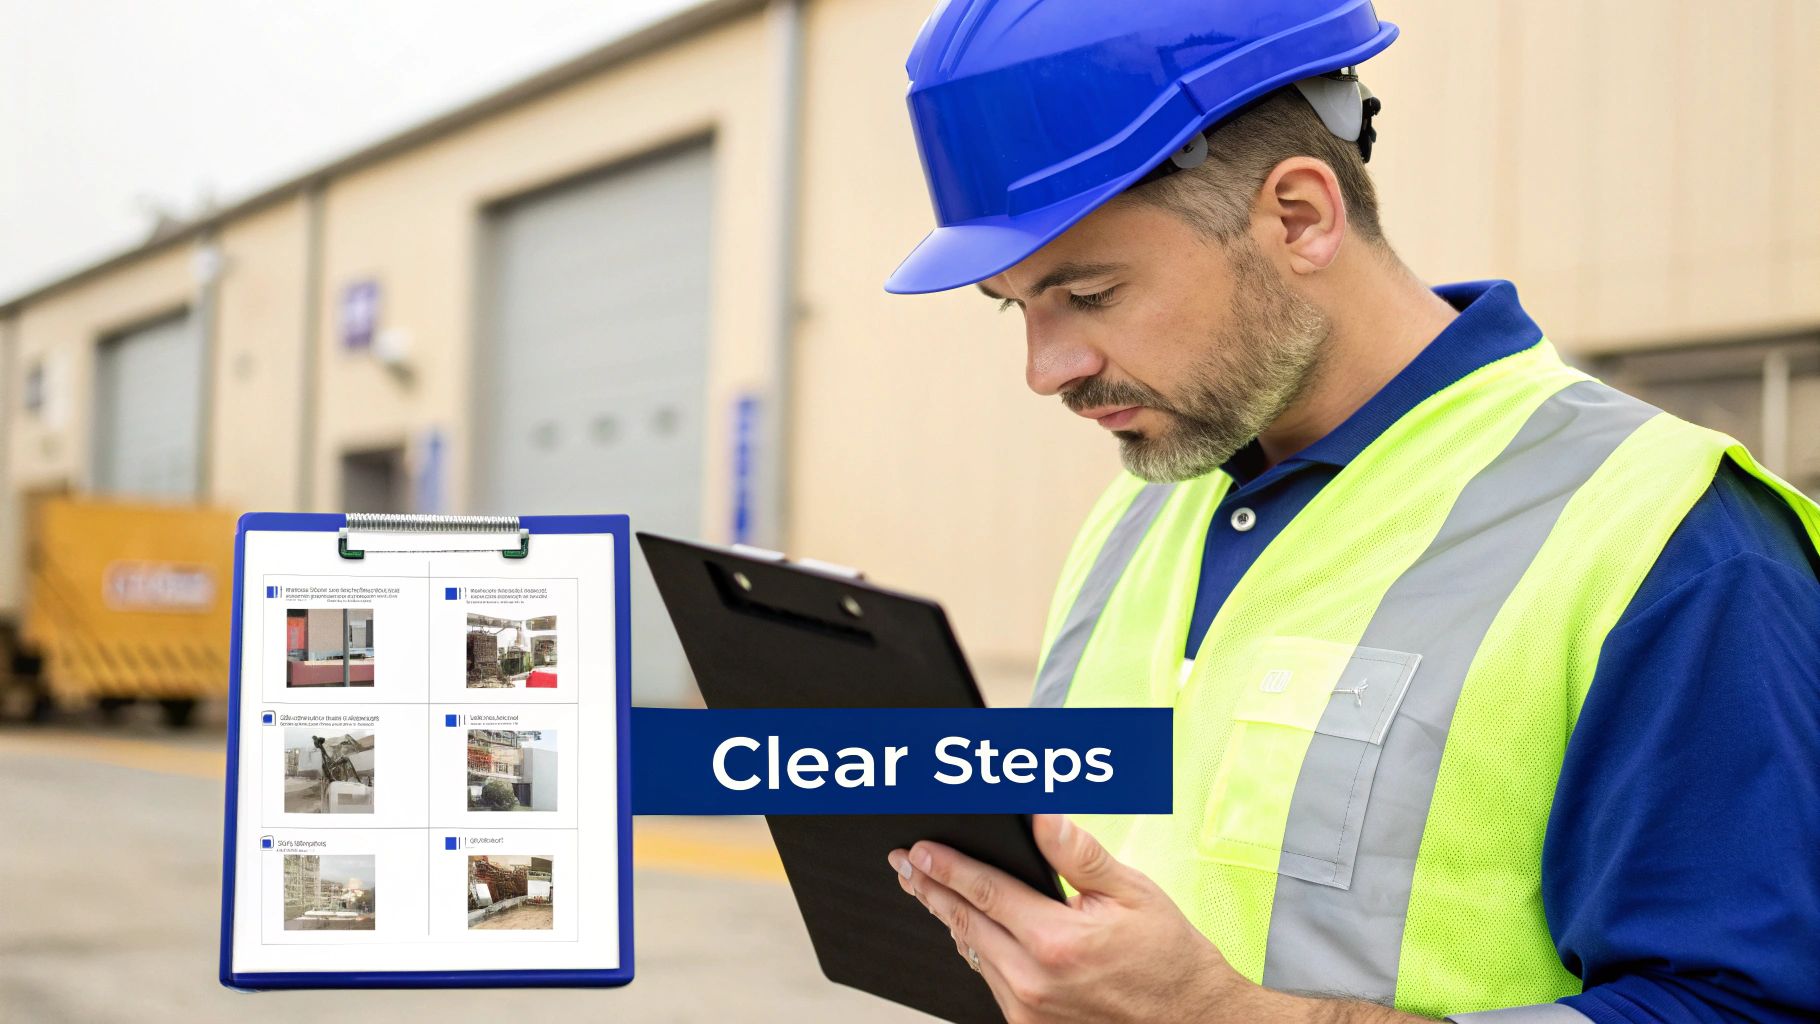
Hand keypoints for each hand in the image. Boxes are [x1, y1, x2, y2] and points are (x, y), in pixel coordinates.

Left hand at [887, 813, 1257, 1022]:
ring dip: (948, 918)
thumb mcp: (1132, 892)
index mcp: (1056, 941)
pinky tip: (969, 928)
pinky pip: (990, 979)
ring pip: (972, 952)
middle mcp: (1034, 980)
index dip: (946, 867)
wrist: (1191, 1019)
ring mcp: (1029, 1008)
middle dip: (931, 889)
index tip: (918, 850)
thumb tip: (1042, 816)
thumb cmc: (1167, 957)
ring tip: (927, 889)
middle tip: (905, 864)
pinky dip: (976, 948)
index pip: (984, 893)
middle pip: (963, 923)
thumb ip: (1079, 854)